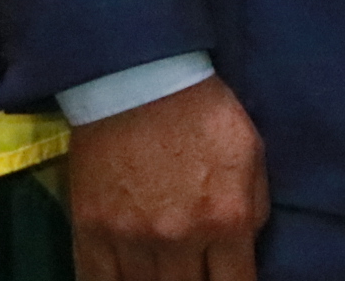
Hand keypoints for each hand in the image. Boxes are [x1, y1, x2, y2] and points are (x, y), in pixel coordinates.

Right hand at [65, 74, 265, 280]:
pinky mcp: (91, 232)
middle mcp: (180, 239)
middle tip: (196, 274)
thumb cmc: (205, 113)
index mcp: (227, 219)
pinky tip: (127, 279)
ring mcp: (131, 240)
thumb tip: (246, 246)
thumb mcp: (252, 154)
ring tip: (165, 274)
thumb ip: (253, 208)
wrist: (142, 83)